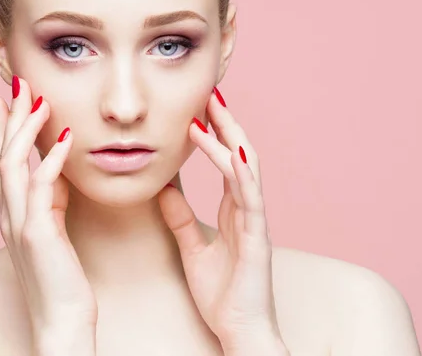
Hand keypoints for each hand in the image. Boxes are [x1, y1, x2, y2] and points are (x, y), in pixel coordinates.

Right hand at [0, 77, 96, 355]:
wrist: (62, 318)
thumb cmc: (61, 275)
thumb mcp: (53, 229)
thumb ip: (50, 200)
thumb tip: (57, 169)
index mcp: (13, 212)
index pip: (4, 161)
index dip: (4, 128)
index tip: (10, 98)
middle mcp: (9, 213)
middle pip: (2, 155)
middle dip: (9, 117)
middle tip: (17, 83)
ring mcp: (20, 223)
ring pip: (13, 164)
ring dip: (25, 129)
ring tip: (36, 99)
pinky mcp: (37, 234)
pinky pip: (43, 188)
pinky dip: (52, 159)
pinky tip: (66, 137)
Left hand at [158, 87, 288, 354]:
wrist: (241, 330)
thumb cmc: (223, 294)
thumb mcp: (193, 249)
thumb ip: (181, 217)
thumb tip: (163, 187)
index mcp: (234, 210)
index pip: (225, 161)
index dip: (214, 133)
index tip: (198, 107)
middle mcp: (247, 208)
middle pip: (239, 154)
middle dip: (225, 122)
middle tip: (209, 91)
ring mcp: (255, 220)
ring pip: (247, 167)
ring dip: (231, 136)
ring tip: (213, 108)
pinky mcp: (257, 236)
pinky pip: (250, 196)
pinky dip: (241, 170)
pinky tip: (233, 148)